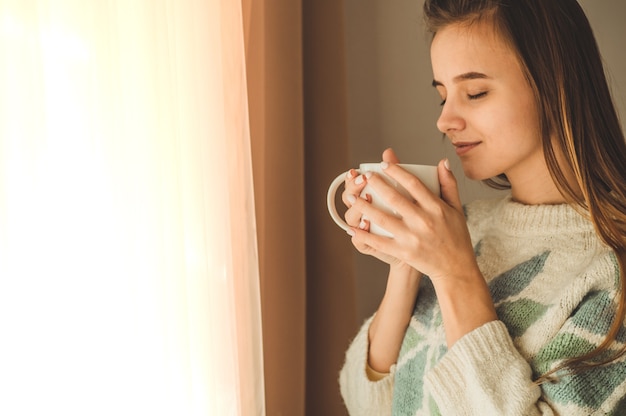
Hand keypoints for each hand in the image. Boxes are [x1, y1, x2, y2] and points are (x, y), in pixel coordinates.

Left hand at [348, 156, 479, 281]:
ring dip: (364, 207)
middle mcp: (423, 221)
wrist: (455, 268)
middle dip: (376, 184)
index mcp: (435, 208)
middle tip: (365, 176)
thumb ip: (449, 184)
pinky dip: (364, 235)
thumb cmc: (456, 236)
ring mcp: (411, 237)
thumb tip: (442, 162)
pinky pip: (379, 242)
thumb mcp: (456, 208)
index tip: (384, 164)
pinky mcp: (403, 252)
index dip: (397, 171)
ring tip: (351, 198)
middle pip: (394, 198)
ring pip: (382, 218)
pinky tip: (352, 228)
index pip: (413, 183)